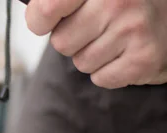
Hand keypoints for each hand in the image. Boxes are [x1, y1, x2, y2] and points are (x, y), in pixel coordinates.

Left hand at [26, 0, 166, 87]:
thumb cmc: (126, 4)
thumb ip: (60, 1)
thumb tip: (34, 15)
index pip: (46, 9)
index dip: (39, 20)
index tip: (45, 21)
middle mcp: (117, 1)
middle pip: (61, 42)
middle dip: (73, 40)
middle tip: (97, 27)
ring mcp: (133, 29)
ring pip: (81, 63)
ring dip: (93, 56)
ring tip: (116, 39)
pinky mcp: (143, 58)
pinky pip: (100, 78)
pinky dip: (109, 71)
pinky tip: (126, 53)